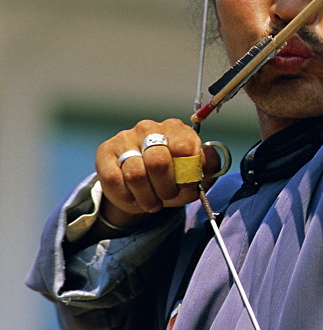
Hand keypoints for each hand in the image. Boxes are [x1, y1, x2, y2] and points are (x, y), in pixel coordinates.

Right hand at [95, 118, 220, 228]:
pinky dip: (127, 197)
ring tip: (152, 201)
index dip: (186, 173)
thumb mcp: (197, 175)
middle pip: (158, 162)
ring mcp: (125, 138)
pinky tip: (134, 198)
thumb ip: (209, 167)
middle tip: (167, 197)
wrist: (141, 188)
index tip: (186, 186)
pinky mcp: (105, 152)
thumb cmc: (173, 178)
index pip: (184, 147)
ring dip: (147, 197)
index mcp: (175, 129)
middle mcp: (149, 128)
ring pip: (135, 175)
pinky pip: (114, 180)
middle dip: (166, 189)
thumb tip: (207, 158)